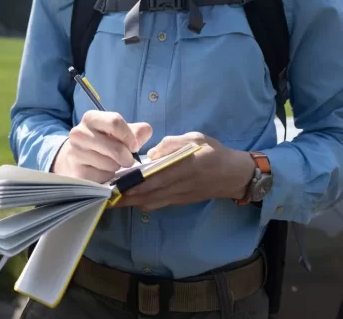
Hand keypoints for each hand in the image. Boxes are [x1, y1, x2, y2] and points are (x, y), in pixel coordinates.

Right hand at [51, 111, 152, 182]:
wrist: (76, 158)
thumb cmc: (102, 142)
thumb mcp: (118, 132)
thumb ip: (136, 131)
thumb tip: (146, 131)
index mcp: (91, 118)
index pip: (115, 122)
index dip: (130, 136)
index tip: (134, 146)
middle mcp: (79, 133)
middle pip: (117, 148)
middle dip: (127, 157)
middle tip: (126, 159)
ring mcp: (76, 153)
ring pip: (111, 164)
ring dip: (116, 166)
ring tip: (109, 162)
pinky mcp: (77, 171)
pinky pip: (103, 177)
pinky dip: (108, 176)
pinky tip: (101, 171)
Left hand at [115, 132, 255, 210]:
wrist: (234, 175)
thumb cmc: (215, 153)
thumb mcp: (196, 138)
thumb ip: (173, 143)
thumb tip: (151, 153)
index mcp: (185, 167)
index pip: (156, 177)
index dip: (136, 184)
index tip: (118, 184)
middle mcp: (181, 184)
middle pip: (150, 194)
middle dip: (128, 197)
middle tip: (107, 196)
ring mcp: (181, 195)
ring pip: (153, 202)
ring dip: (133, 203)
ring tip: (115, 200)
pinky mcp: (182, 201)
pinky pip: (160, 204)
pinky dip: (145, 203)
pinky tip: (133, 200)